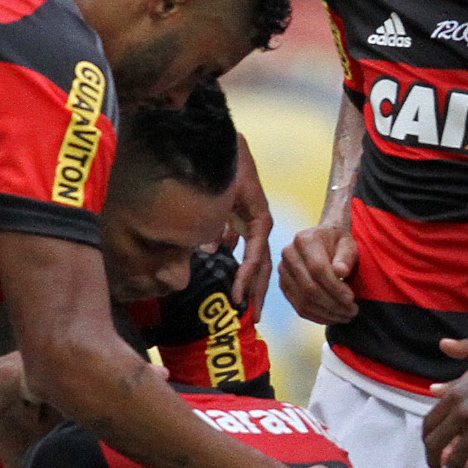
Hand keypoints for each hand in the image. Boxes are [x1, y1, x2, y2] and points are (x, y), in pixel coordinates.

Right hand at [225, 137, 274, 306]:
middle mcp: (255, 227)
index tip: (240, 305)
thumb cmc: (206, 177)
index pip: (250, 262)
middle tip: (252, 318)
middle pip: (260, 267)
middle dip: (255, 293)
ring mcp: (260, 222)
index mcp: (244, 227)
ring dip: (252, 286)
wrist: (212, 149)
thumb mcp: (208, 214)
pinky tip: (241, 283)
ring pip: (262, 262)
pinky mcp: (260, 216)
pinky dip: (248, 267)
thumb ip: (211, 233)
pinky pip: (256, 248)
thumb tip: (210, 251)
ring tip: (245, 307)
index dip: (246, 285)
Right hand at [277, 223, 357, 323]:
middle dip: (333, 304)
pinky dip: (317, 316)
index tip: (351, 299)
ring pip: (303, 301)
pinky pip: (299, 307)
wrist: (323, 239)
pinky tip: (333, 318)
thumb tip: (340, 272)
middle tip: (352, 311)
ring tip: (346, 316)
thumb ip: (346, 256)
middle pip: (309, 288)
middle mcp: (289, 255)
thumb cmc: (338, 242)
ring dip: (327, 314)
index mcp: (304, 240)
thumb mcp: (348, 243)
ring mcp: (283, 272)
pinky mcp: (284, 286)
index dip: (335, 287)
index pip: (318, 269)